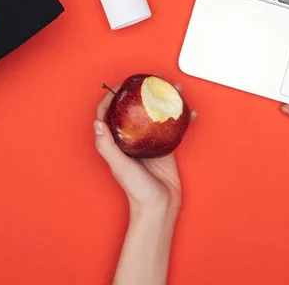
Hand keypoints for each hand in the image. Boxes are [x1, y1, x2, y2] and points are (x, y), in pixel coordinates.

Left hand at [94, 83, 195, 215]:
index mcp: (118, 142)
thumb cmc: (137, 191)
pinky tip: (191, 113)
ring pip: (157, 114)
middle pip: (137, 109)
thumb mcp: (121, 168)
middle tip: (155, 79)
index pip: (109, 114)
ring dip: (166, 101)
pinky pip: (175, 128)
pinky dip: (183, 119)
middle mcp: (133, 139)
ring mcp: (151, 142)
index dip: (112, 97)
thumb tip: (97, 123)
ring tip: (176, 90)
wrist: (160, 207)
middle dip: (145, 92)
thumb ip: (108, 147)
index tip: (122, 84)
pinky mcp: (167, 147)